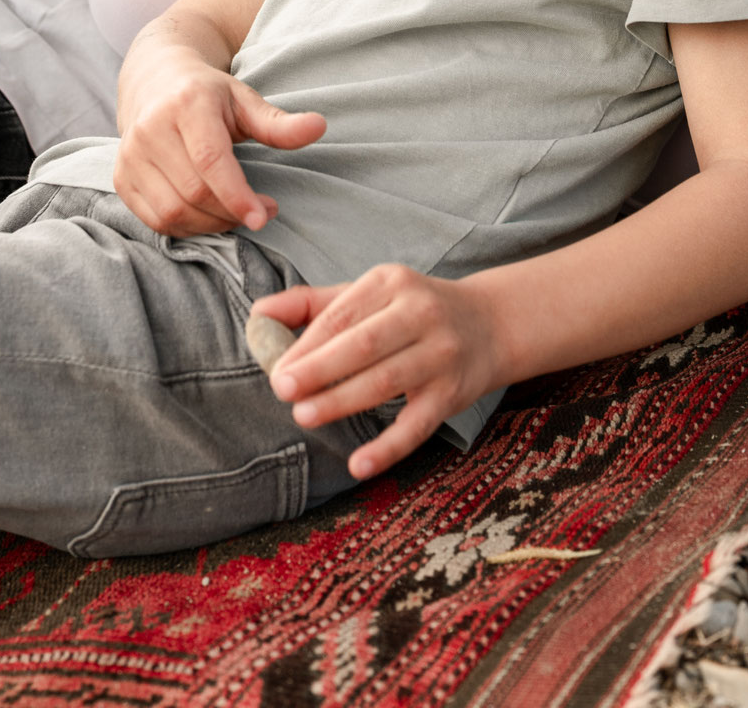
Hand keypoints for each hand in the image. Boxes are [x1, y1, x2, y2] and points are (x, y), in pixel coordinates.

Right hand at [114, 46, 324, 235]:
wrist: (153, 80)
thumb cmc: (208, 94)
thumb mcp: (245, 100)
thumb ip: (279, 122)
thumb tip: (320, 126)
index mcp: (186, 103)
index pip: (211, 160)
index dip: (237, 195)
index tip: (264, 215)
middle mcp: (150, 128)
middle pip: (194, 192)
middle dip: (232, 212)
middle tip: (261, 211)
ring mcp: (130, 154)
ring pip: (173, 212)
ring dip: (211, 224)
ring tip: (235, 212)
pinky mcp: (121, 177)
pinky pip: (155, 219)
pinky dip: (186, 227)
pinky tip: (207, 215)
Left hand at [252, 266, 504, 479]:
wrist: (489, 324)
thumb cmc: (411, 311)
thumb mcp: (369, 294)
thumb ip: (312, 305)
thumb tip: (257, 315)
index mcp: (391, 282)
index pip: (341, 315)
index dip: (307, 344)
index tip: (277, 368)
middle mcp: (420, 313)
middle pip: (362, 344)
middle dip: (320, 369)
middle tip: (283, 390)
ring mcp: (440, 354)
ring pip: (386, 381)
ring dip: (342, 401)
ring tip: (304, 416)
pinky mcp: (452, 394)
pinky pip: (417, 425)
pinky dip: (388, 447)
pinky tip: (358, 464)